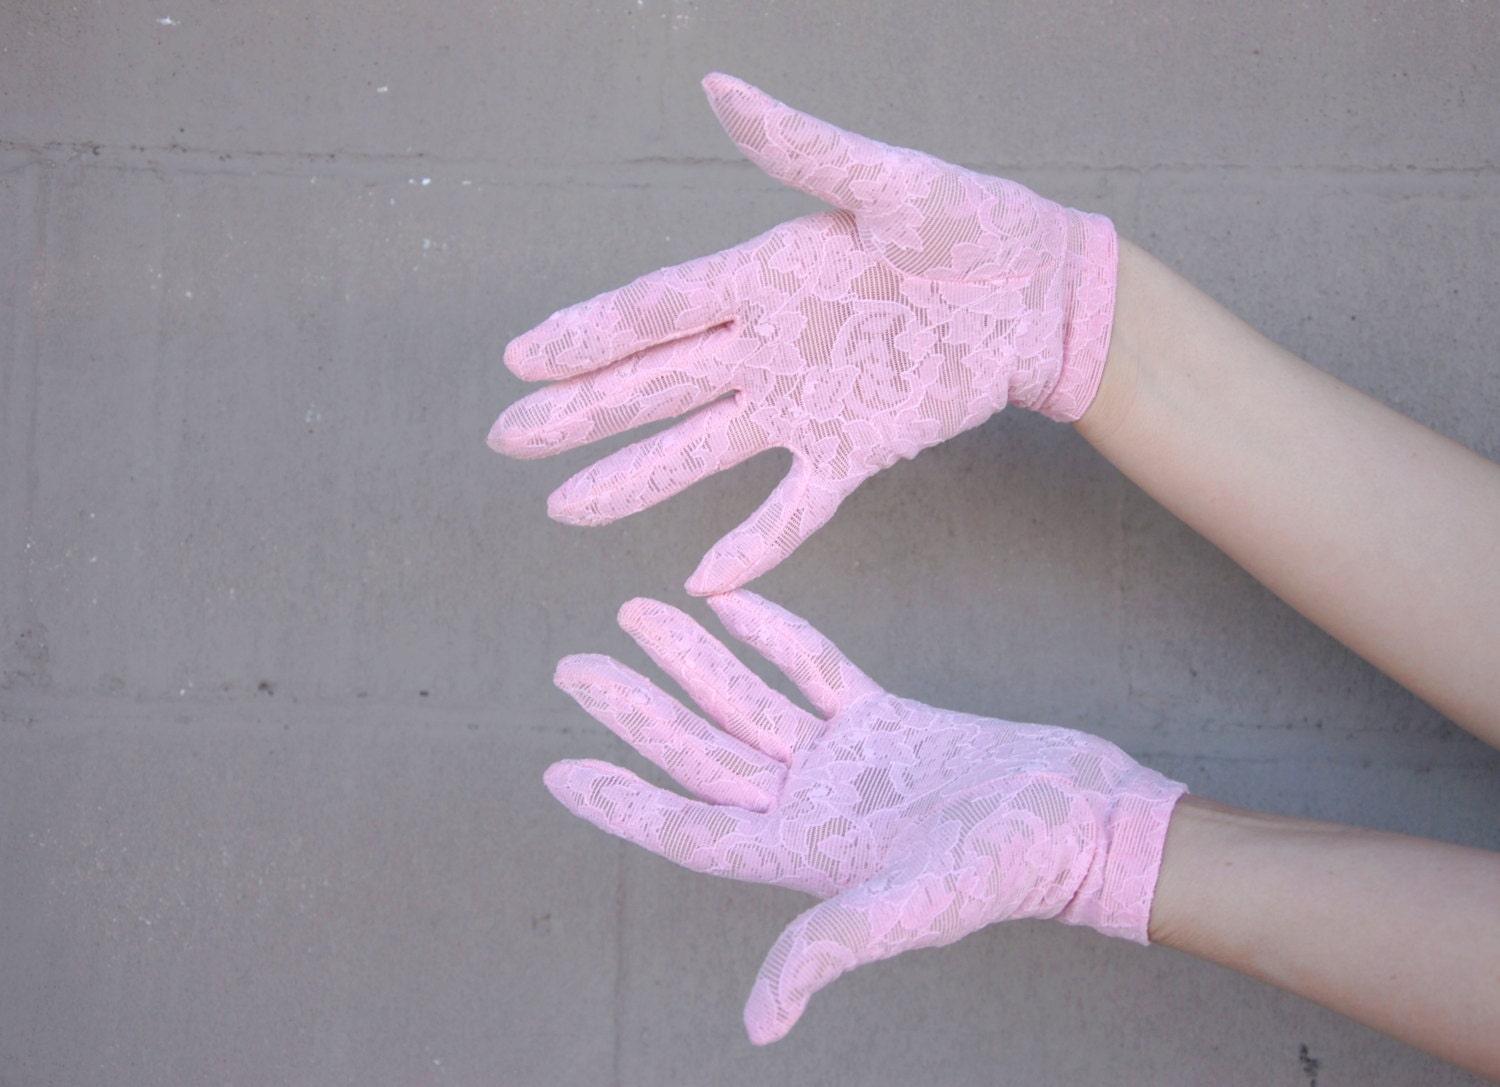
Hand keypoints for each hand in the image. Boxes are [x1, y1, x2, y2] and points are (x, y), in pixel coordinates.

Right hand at [491, 74, 1117, 594]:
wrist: (1036, 293)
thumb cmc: (967, 222)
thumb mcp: (885, 180)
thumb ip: (800, 148)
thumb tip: (719, 87)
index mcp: (763, 278)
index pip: (655, 310)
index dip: (587, 334)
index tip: (521, 357)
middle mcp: (766, 347)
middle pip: (654, 385)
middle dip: (578, 413)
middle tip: (507, 436)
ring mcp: (803, 405)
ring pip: (700, 450)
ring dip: (633, 481)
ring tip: (564, 508)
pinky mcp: (853, 450)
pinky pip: (794, 508)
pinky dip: (755, 545)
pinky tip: (706, 579)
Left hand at [544, 590, 1185, 1042]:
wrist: (1083, 817)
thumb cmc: (1007, 867)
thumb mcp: (911, 909)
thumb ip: (828, 948)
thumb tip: (759, 1025)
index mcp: (800, 855)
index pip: (686, 828)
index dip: (620, 802)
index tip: (557, 771)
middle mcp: (809, 807)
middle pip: (700, 753)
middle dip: (635, 711)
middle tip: (571, 668)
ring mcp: (843, 763)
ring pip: (747, 702)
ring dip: (692, 660)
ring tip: (636, 613)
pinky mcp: (884, 722)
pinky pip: (812, 671)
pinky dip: (773, 637)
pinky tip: (729, 605)